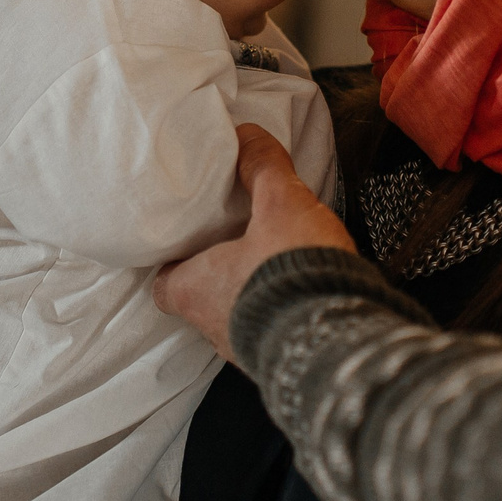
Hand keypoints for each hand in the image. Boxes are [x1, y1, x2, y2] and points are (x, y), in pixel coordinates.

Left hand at [155, 124, 354, 359]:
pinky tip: (305, 294)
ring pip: (237, 322)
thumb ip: (261, 167)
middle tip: (239, 248)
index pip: (163, 287)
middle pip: (202, 303)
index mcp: (196, 292)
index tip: (190, 242)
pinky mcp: (284, 363)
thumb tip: (247, 137)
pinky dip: (282, 317)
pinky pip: (273, 338)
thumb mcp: (280, 203)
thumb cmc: (293, 273)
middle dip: (219, 277)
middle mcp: (215, 329)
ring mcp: (248, 351)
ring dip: (252, 298)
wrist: (339, 339)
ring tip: (276, 268)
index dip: (173, 263)